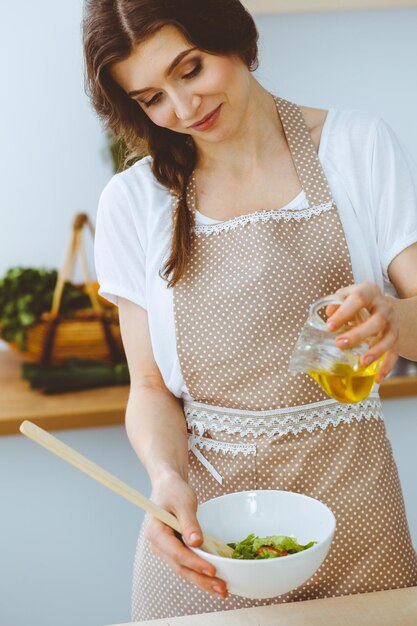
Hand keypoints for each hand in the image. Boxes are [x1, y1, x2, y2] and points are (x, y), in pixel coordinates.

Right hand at [145, 472, 227, 598]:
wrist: (169, 486)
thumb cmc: (174, 491)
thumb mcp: (183, 503)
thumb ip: (189, 523)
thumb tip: (196, 543)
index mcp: (156, 533)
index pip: (176, 553)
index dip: (195, 563)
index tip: (212, 570)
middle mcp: (159, 545)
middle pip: (181, 567)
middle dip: (201, 580)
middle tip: (221, 589)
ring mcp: (167, 550)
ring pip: (185, 570)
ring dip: (203, 581)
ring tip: (222, 590)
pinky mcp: (175, 550)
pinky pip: (188, 564)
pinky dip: (201, 572)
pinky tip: (214, 579)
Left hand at [325, 282, 398, 382]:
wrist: (382, 305)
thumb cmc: (358, 301)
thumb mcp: (347, 295)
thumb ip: (336, 302)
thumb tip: (329, 313)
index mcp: (369, 292)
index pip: (358, 299)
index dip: (344, 312)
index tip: (329, 326)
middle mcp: (384, 307)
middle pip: (376, 321)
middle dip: (358, 334)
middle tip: (339, 344)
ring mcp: (392, 323)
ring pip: (388, 338)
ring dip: (375, 351)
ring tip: (361, 363)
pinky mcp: (396, 338)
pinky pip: (394, 353)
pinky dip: (387, 366)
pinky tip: (378, 377)